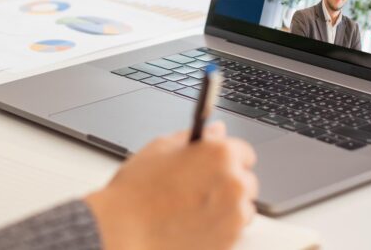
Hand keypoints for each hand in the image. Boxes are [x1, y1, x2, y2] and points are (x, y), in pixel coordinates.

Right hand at [85, 122, 257, 249]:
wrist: (124, 230)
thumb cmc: (138, 190)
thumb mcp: (162, 147)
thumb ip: (197, 137)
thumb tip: (217, 131)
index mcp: (220, 154)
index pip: (244, 151)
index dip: (227, 157)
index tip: (216, 164)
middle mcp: (234, 183)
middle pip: (246, 180)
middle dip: (228, 182)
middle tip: (199, 187)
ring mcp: (234, 215)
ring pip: (242, 207)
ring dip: (227, 206)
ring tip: (194, 208)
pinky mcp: (230, 241)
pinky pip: (234, 231)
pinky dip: (220, 228)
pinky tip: (194, 223)